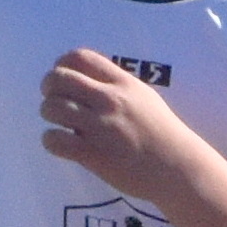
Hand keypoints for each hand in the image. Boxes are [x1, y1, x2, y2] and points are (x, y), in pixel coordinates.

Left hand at [37, 50, 208, 201]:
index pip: (80, 57)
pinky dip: (51, 140)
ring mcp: (100, 126)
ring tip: (60, 124)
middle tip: (54, 100)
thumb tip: (89, 78)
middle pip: (58, 79)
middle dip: (48, 88)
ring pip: (51, 107)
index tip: (63, 77)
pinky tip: (62, 144)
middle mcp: (109, 100)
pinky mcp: (93, 153)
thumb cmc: (162, 134)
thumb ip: (118, 86)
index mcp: (123, 83)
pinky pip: (53, 139)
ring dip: (49, 114)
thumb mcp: (144, 98)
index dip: (62, 65)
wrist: (177, 168)